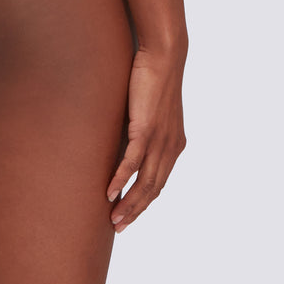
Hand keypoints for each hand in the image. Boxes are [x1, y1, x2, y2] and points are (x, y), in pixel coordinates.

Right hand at [106, 46, 186, 232]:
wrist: (164, 56)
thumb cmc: (154, 77)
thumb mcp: (151, 109)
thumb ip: (143, 127)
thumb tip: (126, 135)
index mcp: (174, 145)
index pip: (159, 182)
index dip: (145, 202)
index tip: (130, 215)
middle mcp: (170, 147)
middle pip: (154, 189)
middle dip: (136, 211)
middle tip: (119, 227)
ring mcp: (159, 140)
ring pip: (144, 182)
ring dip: (129, 203)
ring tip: (114, 218)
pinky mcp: (146, 128)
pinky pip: (133, 161)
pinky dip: (121, 179)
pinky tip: (110, 191)